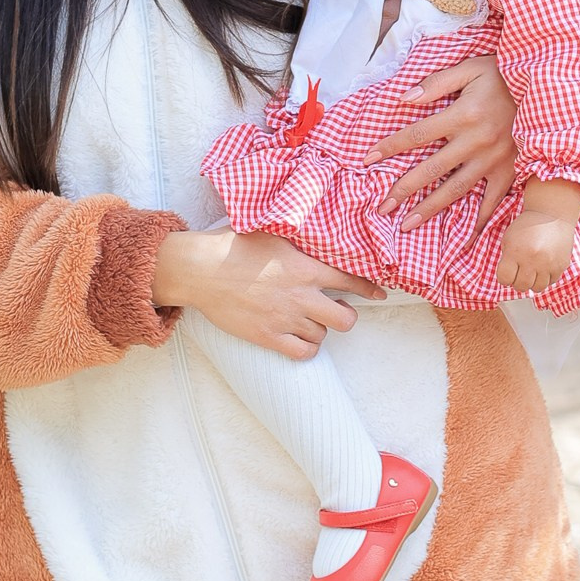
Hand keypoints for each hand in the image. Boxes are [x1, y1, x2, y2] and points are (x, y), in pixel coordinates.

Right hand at [152, 228, 384, 359]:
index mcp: (305, 268)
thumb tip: (316, 227)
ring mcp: (285, 318)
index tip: (379, 292)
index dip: (369, 288)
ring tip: (308, 319)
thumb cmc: (232, 246)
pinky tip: (300, 338)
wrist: (200, 270)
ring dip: (320, 328)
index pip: (351, 281)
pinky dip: (306, 348)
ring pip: (323, 335)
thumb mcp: (271, 232)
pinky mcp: (267, 336)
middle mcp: (300, 296)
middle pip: (346, 319)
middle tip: (336, 308)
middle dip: (346, 314)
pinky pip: (302, 352)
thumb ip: (298, 239)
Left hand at [363, 56, 518, 234]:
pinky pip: (492, 202)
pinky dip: (479, 223)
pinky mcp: (510, 172)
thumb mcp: (471, 69)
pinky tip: (463, 242)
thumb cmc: (505, 76)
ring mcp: (493, 161)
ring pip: (455, 190)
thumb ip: (437, 83)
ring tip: (407, 225)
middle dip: (403, 189)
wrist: (549, 89)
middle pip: (431, 169)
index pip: (417, 134)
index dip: (390, 147)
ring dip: (430, 209)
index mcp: (462, 115)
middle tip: (382, 207)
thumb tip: (404, 99)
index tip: (368, 159)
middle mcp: (475, 141)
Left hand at [496, 180, 579, 295]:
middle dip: (517, 282)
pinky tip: (543, 269)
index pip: (504, 279)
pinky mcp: (561, 265)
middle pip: (521, 286)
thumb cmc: (528, 225)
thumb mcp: (508, 239)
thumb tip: (507, 279)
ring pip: (537, 288)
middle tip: (519, 274)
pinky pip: (551, 282)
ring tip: (531, 272)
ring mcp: (548, 264)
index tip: (507, 273)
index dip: (504, 278)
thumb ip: (506, 259)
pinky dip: (545, 279)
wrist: (552, 215)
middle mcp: (532, 260)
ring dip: (532, 282)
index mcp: (515, 252)